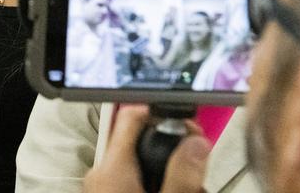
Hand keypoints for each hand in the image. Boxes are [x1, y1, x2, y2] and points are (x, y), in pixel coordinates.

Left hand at [84, 106, 209, 192]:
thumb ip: (181, 174)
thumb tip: (196, 144)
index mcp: (111, 167)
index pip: (131, 116)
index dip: (162, 114)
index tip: (188, 127)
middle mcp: (101, 172)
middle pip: (142, 142)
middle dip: (174, 152)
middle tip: (198, 169)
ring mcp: (102, 185)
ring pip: (140, 163)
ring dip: (169, 172)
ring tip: (192, 187)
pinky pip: (133, 179)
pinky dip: (155, 182)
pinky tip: (171, 191)